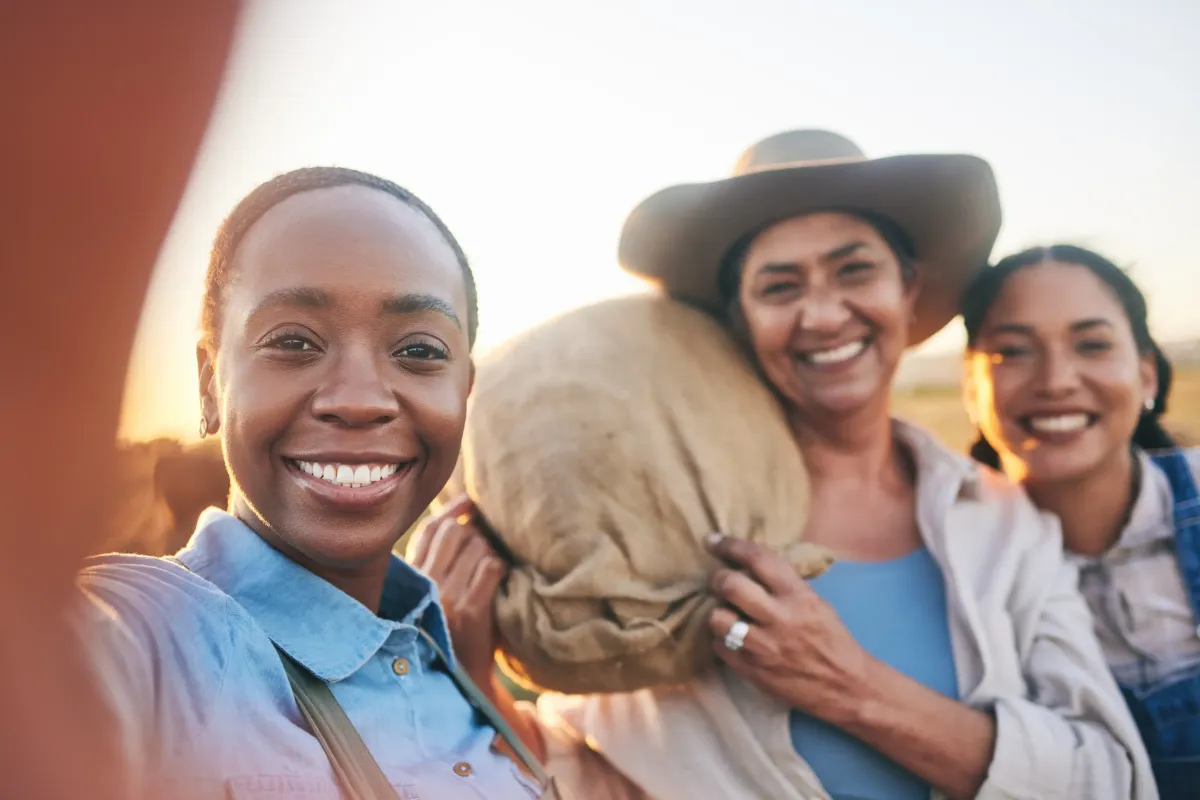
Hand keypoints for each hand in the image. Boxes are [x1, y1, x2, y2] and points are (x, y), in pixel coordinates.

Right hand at [407, 495, 508, 687]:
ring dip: (492, 550)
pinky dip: (501, 567)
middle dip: (477, 531)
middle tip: (489, 541)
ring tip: (494, 565)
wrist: (463, 680)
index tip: (469, 501)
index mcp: (412, 579)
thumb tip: (460, 510)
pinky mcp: (470, 612)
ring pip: (476, 546)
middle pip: (455, 532)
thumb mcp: (434, 593)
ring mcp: (446, 598)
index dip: (451, 510)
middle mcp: (423, 586)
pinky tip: (503, 578)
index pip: (430, 530)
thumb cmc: (453, 630)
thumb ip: (439, 557)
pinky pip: (491, 567)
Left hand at [705, 533, 872, 724]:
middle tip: (716, 580)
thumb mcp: (816, 603)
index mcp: (798, 596)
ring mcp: (764, 647)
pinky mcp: (753, 671)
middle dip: (716, 578)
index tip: (713, 541)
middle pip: (730, 586)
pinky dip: (721, 641)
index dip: (731, 546)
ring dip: (717, 613)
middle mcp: (779, 618)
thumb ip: (786, 585)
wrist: (846, 687)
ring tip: (727, 614)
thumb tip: (751, 565)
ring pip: (718, 618)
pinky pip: (719, 647)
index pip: (759, 559)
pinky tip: (732, 640)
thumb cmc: (832, 640)